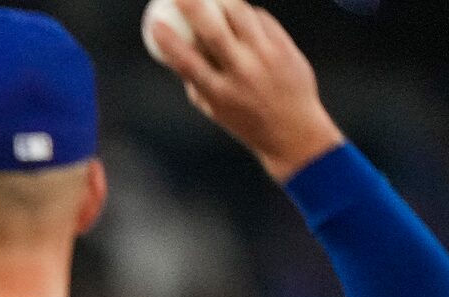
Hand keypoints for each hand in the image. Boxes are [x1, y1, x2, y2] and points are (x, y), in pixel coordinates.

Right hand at [151, 0, 342, 182]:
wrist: (293, 131)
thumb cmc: (245, 120)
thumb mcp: (215, 109)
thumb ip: (197, 81)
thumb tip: (177, 50)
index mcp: (219, 94)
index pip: (187, 62)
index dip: (168, 41)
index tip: (155, 23)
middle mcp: (241, 73)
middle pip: (213, 30)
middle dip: (192, 5)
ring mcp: (264, 57)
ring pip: (239, 13)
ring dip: (222, 0)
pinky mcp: (283, 45)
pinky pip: (259, 18)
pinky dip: (246, 13)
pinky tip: (238, 14)